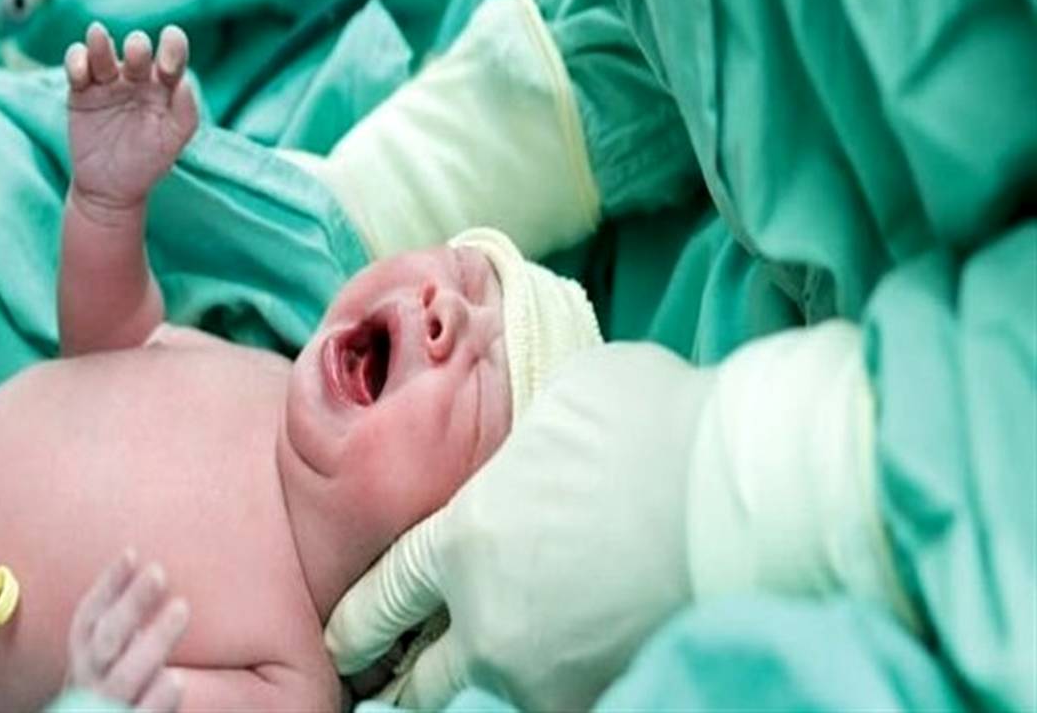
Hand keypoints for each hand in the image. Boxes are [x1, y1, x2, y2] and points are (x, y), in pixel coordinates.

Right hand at [64, 23, 198, 211]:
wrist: (112, 188)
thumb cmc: (150, 161)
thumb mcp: (175, 139)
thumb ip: (186, 111)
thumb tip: (183, 82)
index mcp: (165, 84)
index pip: (172, 53)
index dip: (173, 47)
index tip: (169, 66)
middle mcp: (137, 77)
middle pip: (137, 48)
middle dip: (137, 48)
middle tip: (137, 53)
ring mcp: (108, 81)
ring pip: (103, 50)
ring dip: (100, 43)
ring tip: (98, 35)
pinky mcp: (81, 90)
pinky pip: (77, 66)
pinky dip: (76, 61)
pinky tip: (81, 72)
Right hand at [66, 550, 190, 711]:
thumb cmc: (118, 694)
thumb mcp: (112, 661)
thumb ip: (124, 629)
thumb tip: (152, 574)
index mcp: (84, 661)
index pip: (88, 619)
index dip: (107, 585)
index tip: (132, 552)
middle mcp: (88, 683)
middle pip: (105, 640)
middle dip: (129, 605)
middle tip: (159, 571)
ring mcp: (105, 708)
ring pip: (123, 677)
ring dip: (152, 641)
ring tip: (181, 607)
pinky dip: (155, 699)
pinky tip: (175, 679)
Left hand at [325, 343, 713, 709]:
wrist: (741, 495)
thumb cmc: (647, 426)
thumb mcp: (558, 402)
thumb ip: (517, 444)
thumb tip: (524, 446)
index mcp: (463, 542)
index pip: (385, 596)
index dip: (357, 621)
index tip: (343, 638)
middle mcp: (489, 623)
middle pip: (422, 677)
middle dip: (403, 679)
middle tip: (394, 680)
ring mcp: (544, 673)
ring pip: (489, 693)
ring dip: (481, 682)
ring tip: (494, 665)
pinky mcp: (601, 695)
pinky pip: (555, 695)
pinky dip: (550, 681)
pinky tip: (568, 658)